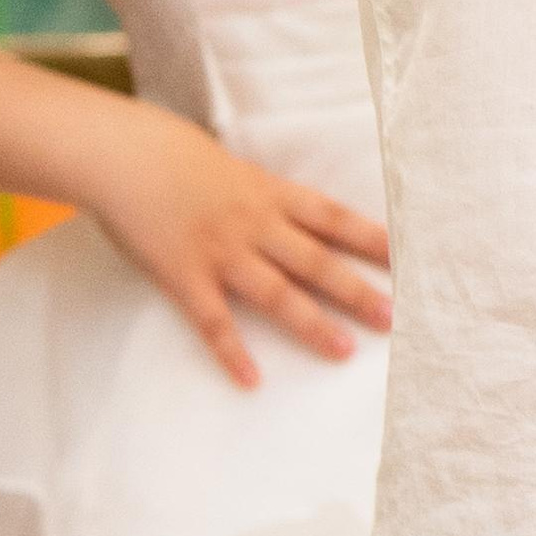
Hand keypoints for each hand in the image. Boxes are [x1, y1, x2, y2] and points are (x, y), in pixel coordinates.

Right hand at [90, 102, 391, 391]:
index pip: (334, 218)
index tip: (408, 258)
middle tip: (392, 318)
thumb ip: (272, 199)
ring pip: (276, 294)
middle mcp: (255, 224)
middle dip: (356, 290)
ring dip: (312, 324)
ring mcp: (221, 252)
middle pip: (316, 261)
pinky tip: (252, 380)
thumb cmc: (182, 159)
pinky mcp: (185, 277)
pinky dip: (232, 353)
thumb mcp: (239, 170)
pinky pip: (214, 322)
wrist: (127, 156)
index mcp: (271, 194)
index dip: (371, 238)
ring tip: (344, 351)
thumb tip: (308, 221)